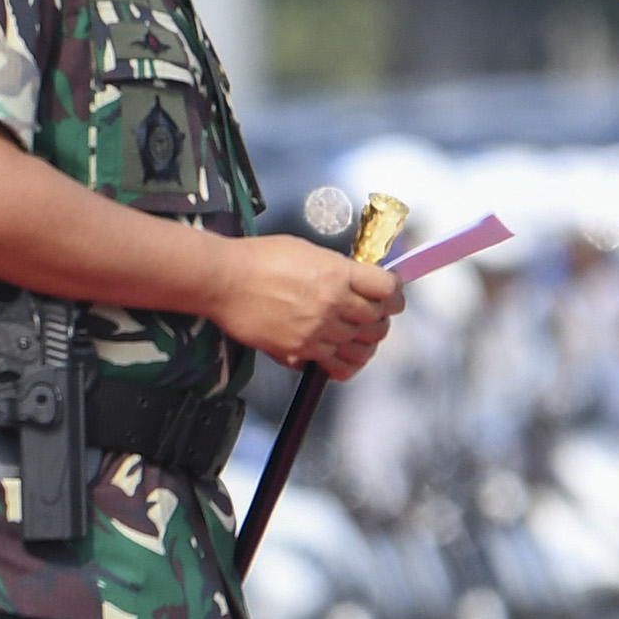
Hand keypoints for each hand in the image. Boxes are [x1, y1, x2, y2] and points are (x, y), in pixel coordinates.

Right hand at [209, 236, 401, 381]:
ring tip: (360, 341)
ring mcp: (316, 331)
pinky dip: (343, 366)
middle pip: (378, 322)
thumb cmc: (258, 259)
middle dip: (382, 321)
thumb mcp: (306, 251)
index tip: (393, 297)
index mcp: (337, 273)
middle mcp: (332, 304)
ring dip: (366, 346)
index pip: (388, 289)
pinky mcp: (298, 351)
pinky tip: (339, 359)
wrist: (223, 280)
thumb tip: (353, 282)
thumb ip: (335, 269)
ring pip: (361, 349)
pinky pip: (335, 367)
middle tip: (376, 319)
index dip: (396, 294)